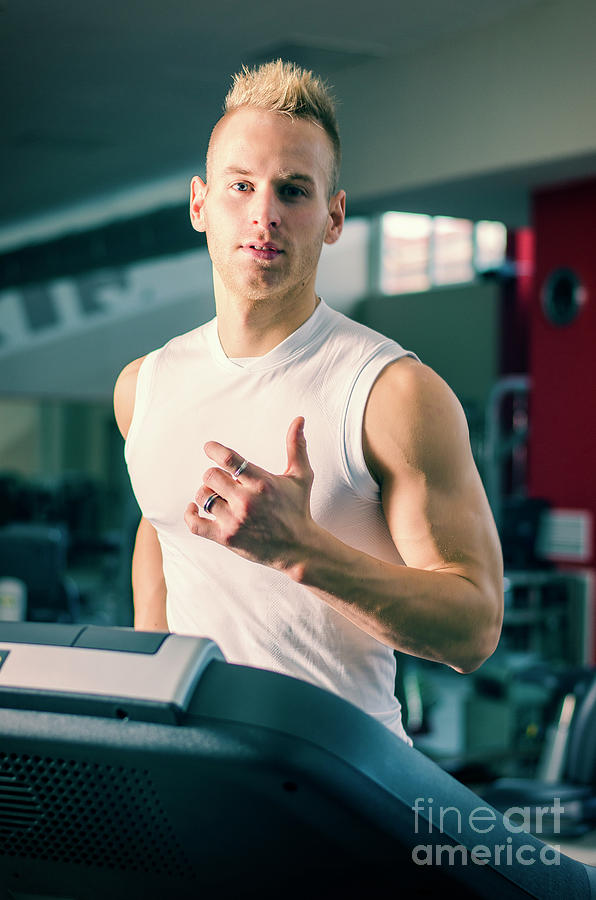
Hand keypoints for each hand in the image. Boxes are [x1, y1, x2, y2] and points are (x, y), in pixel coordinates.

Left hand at [184, 416, 314, 571]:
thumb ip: (296, 446)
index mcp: (262, 483)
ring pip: (203, 497)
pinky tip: (194, 508)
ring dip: (206, 493)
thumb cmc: (298, 509)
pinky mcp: (226, 538)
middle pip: (210, 476)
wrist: (298, 548)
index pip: (228, 459)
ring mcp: (235, 520)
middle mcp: (246, 501)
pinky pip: (195, 523)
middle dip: (214, 475)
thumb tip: (299, 418)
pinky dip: (190, 514)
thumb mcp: (301, 476)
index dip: (213, 449)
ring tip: (216, 495)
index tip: (209, 447)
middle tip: (223, 480)